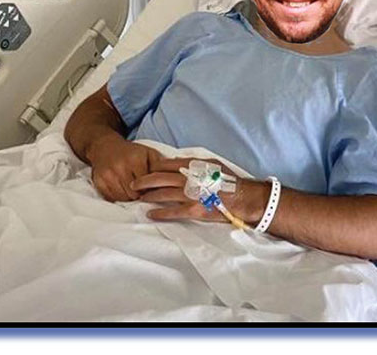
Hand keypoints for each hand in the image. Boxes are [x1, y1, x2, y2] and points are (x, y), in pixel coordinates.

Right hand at [86, 134, 167, 201]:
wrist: (104, 146)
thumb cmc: (131, 152)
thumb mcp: (149, 153)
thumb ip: (161, 165)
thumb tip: (176, 176)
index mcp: (135, 160)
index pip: (146, 184)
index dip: (151, 189)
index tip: (153, 189)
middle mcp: (120, 167)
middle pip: (134, 194)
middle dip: (141, 195)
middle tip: (143, 192)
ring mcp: (107, 175)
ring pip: (123, 198)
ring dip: (130, 198)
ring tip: (133, 191)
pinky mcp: (98, 182)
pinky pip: (111, 198)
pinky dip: (118, 198)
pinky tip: (122, 190)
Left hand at [130, 158, 266, 223]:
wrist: (243, 197)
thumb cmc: (229, 181)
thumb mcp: (212, 165)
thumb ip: (194, 164)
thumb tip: (178, 163)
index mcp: (193, 166)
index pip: (166, 164)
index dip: (152, 168)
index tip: (145, 171)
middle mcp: (189, 179)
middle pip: (158, 178)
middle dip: (143, 181)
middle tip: (133, 185)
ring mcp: (190, 195)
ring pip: (161, 194)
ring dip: (148, 196)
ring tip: (139, 198)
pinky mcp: (193, 210)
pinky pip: (171, 212)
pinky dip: (158, 213)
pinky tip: (149, 214)